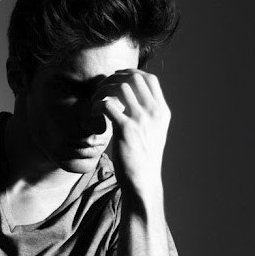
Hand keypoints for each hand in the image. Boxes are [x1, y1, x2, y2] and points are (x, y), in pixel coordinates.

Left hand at [91, 70, 170, 197]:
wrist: (143, 181)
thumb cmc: (144, 160)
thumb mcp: (154, 134)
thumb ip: (148, 117)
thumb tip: (134, 102)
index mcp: (162, 112)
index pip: (150, 79)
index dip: (132, 74)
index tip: (119, 79)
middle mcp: (154, 112)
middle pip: (134, 78)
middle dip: (116, 78)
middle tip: (103, 87)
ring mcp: (141, 119)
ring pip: (121, 86)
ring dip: (104, 89)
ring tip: (96, 100)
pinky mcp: (126, 129)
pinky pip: (108, 104)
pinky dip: (97, 104)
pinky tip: (93, 113)